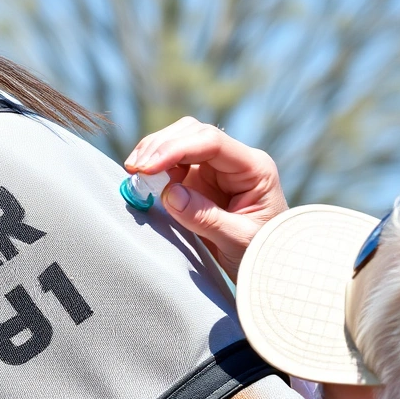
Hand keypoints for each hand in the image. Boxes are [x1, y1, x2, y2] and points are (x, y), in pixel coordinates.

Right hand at [126, 117, 287, 278]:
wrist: (265, 266)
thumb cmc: (261, 252)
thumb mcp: (237, 240)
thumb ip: (204, 217)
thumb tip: (169, 193)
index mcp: (254, 168)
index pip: (212, 142)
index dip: (176, 149)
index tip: (147, 168)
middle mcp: (235, 161)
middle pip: (194, 132)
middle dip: (161, 146)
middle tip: (134, 170)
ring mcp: (217, 168)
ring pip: (181, 140)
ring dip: (155, 152)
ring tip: (134, 174)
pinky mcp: (200, 180)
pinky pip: (174, 162)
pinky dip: (156, 166)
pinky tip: (142, 179)